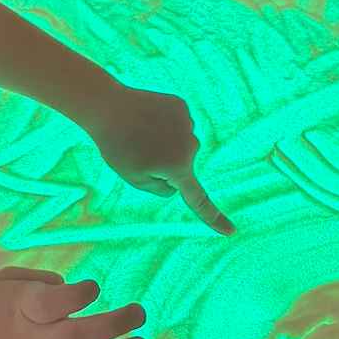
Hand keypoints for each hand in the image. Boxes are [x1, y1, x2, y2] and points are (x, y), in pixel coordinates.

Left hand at [88, 85, 232, 234]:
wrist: (107, 106)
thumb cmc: (117, 146)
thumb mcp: (135, 178)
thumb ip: (161, 188)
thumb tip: (178, 181)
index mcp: (178, 168)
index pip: (198, 199)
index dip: (214, 218)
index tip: (230, 232)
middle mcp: (190, 145)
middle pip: (181, 167)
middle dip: (164, 164)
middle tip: (138, 150)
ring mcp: (188, 123)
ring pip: (179, 144)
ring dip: (163, 142)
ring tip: (140, 131)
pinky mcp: (181, 107)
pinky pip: (176, 125)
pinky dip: (164, 124)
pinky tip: (147, 117)